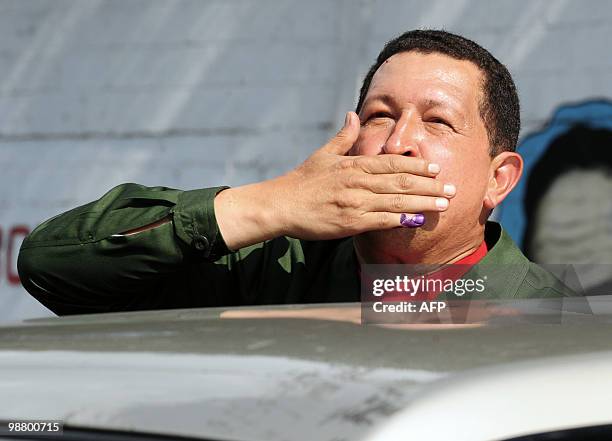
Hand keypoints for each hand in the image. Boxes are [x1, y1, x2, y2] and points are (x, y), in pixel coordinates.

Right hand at [215, 112, 455, 248]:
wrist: (281, 205)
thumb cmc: (302, 180)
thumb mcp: (323, 154)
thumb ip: (344, 136)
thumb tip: (354, 113)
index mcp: (353, 165)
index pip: (392, 163)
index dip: (418, 165)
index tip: (437, 168)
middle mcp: (357, 182)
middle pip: (401, 182)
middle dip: (429, 186)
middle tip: (452, 188)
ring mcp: (355, 203)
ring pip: (396, 201)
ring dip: (422, 203)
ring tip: (444, 205)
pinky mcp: (350, 223)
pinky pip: (381, 221)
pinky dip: (400, 220)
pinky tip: (417, 220)